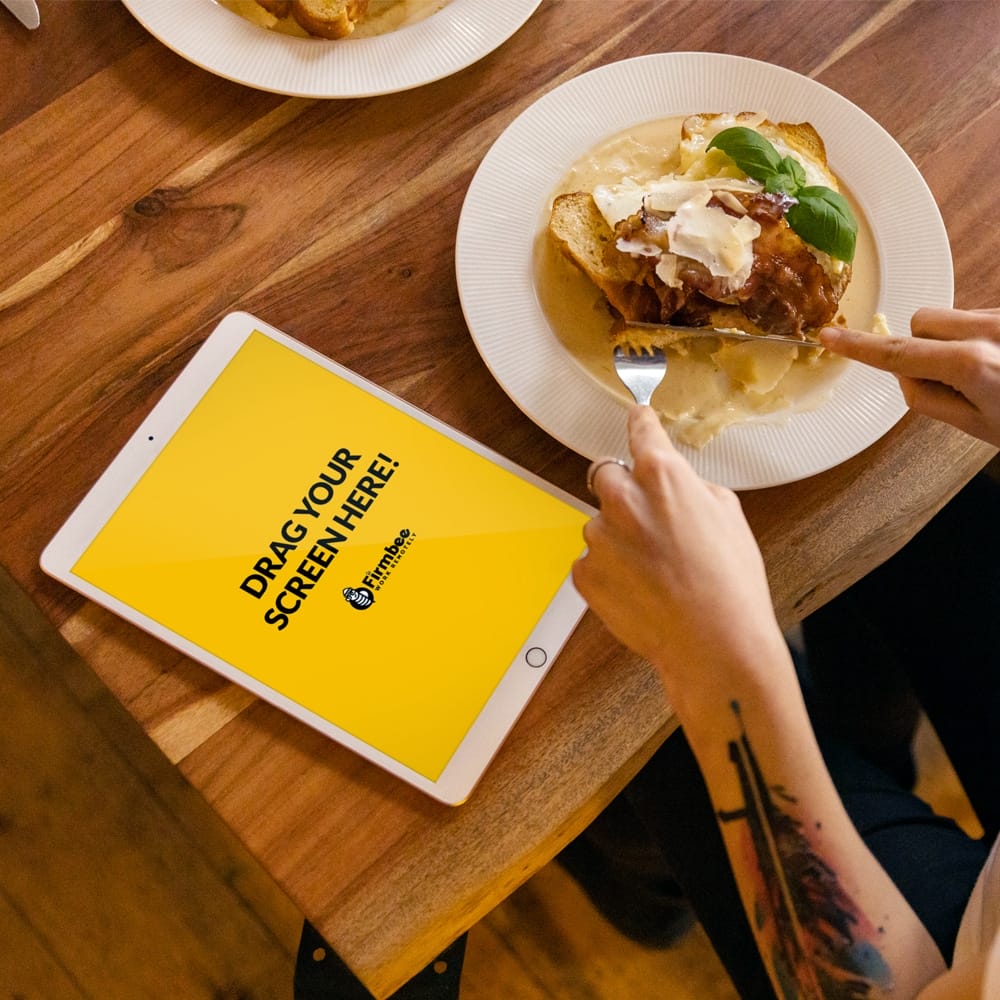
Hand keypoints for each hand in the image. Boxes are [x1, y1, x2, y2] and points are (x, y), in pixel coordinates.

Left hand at [572, 406, 786, 703]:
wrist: (714, 645)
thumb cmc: (730, 585)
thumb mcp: (729, 517)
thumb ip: (694, 489)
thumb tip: (682, 488)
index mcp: (663, 476)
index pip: (641, 430)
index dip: (639, 422)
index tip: (636, 416)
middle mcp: (623, 499)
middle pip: (606, 474)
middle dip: (623, 488)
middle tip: (649, 519)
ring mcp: (598, 538)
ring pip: (600, 524)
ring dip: (619, 537)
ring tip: (656, 570)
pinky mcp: (585, 574)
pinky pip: (592, 562)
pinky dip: (610, 571)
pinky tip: (641, 590)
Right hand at [820, 307, 999, 446]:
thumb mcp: (975, 423)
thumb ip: (928, 396)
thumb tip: (904, 373)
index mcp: (972, 363)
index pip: (897, 353)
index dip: (858, 346)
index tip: (830, 336)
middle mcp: (989, 331)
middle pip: (922, 323)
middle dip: (923, 346)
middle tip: (952, 379)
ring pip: (950, 318)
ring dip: (952, 340)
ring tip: (986, 370)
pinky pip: (977, 317)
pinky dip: (976, 336)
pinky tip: (998, 359)